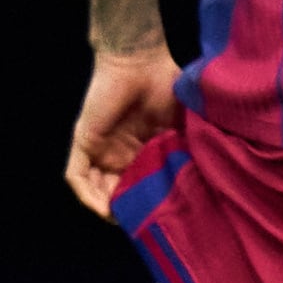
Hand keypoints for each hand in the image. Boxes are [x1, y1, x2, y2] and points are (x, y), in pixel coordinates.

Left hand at [65, 40, 182, 215]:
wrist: (141, 59)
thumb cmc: (168, 85)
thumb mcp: (184, 126)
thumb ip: (188, 150)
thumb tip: (204, 183)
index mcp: (146, 148)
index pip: (145, 183)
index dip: (152, 201)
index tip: (166, 217)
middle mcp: (121, 152)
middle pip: (120, 190)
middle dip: (130, 209)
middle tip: (145, 224)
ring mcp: (101, 148)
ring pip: (97, 189)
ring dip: (109, 207)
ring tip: (125, 220)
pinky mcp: (83, 141)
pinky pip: (77, 176)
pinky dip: (87, 195)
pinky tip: (103, 209)